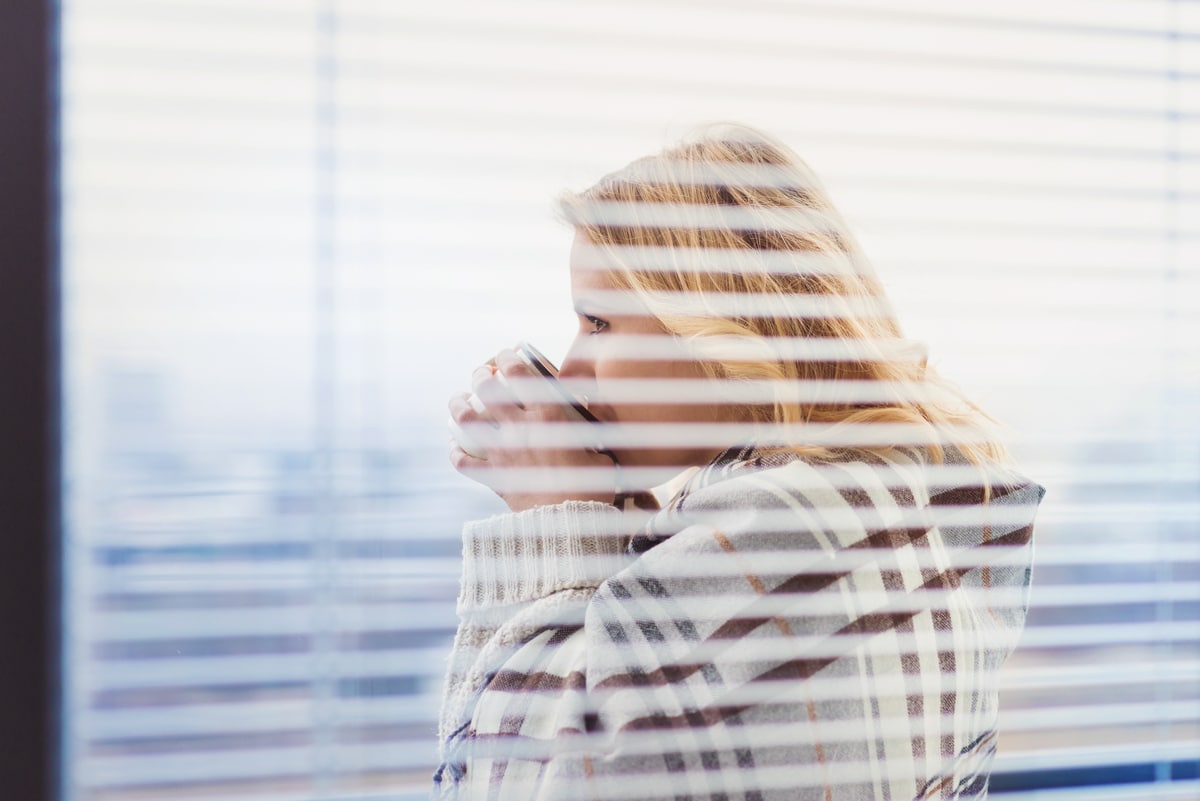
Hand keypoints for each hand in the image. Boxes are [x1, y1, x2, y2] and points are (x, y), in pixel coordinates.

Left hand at [448, 348, 616, 511]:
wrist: (571, 526)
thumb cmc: (593, 488)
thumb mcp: (601, 451)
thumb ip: (593, 433)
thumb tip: (596, 418)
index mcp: (548, 416)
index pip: (520, 374)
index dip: (508, 357)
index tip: (507, 353)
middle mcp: (520, 429)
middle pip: (487, 390)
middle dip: (480, 375)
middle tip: (482, 373)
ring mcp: (502, 453)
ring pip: (467, 421)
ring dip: (458, 406)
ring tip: (458, 400)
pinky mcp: (494, 478)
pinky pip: (465, 463)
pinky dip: (456, 453)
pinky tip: (454, 446)